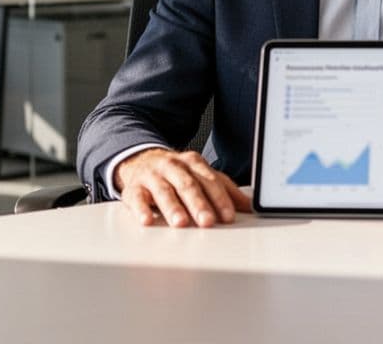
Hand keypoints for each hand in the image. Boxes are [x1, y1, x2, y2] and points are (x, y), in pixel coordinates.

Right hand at [113, 148, 251, 227]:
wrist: (140, 160)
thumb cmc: (176, 174)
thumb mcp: (201, 177)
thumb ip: (225, 190)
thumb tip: (249, 206)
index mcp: (193, 163)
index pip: (209, 181)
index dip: (219, 199)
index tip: (228, 216)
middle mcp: (173, 167)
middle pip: (187, 185)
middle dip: (198, 204)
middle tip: (207, 222)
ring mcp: (152, 176)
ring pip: (163, 191)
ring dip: (173, 207)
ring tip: (181, 223)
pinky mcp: (133, 188)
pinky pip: (136, 198)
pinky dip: (140, 210)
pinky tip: (147, 221)